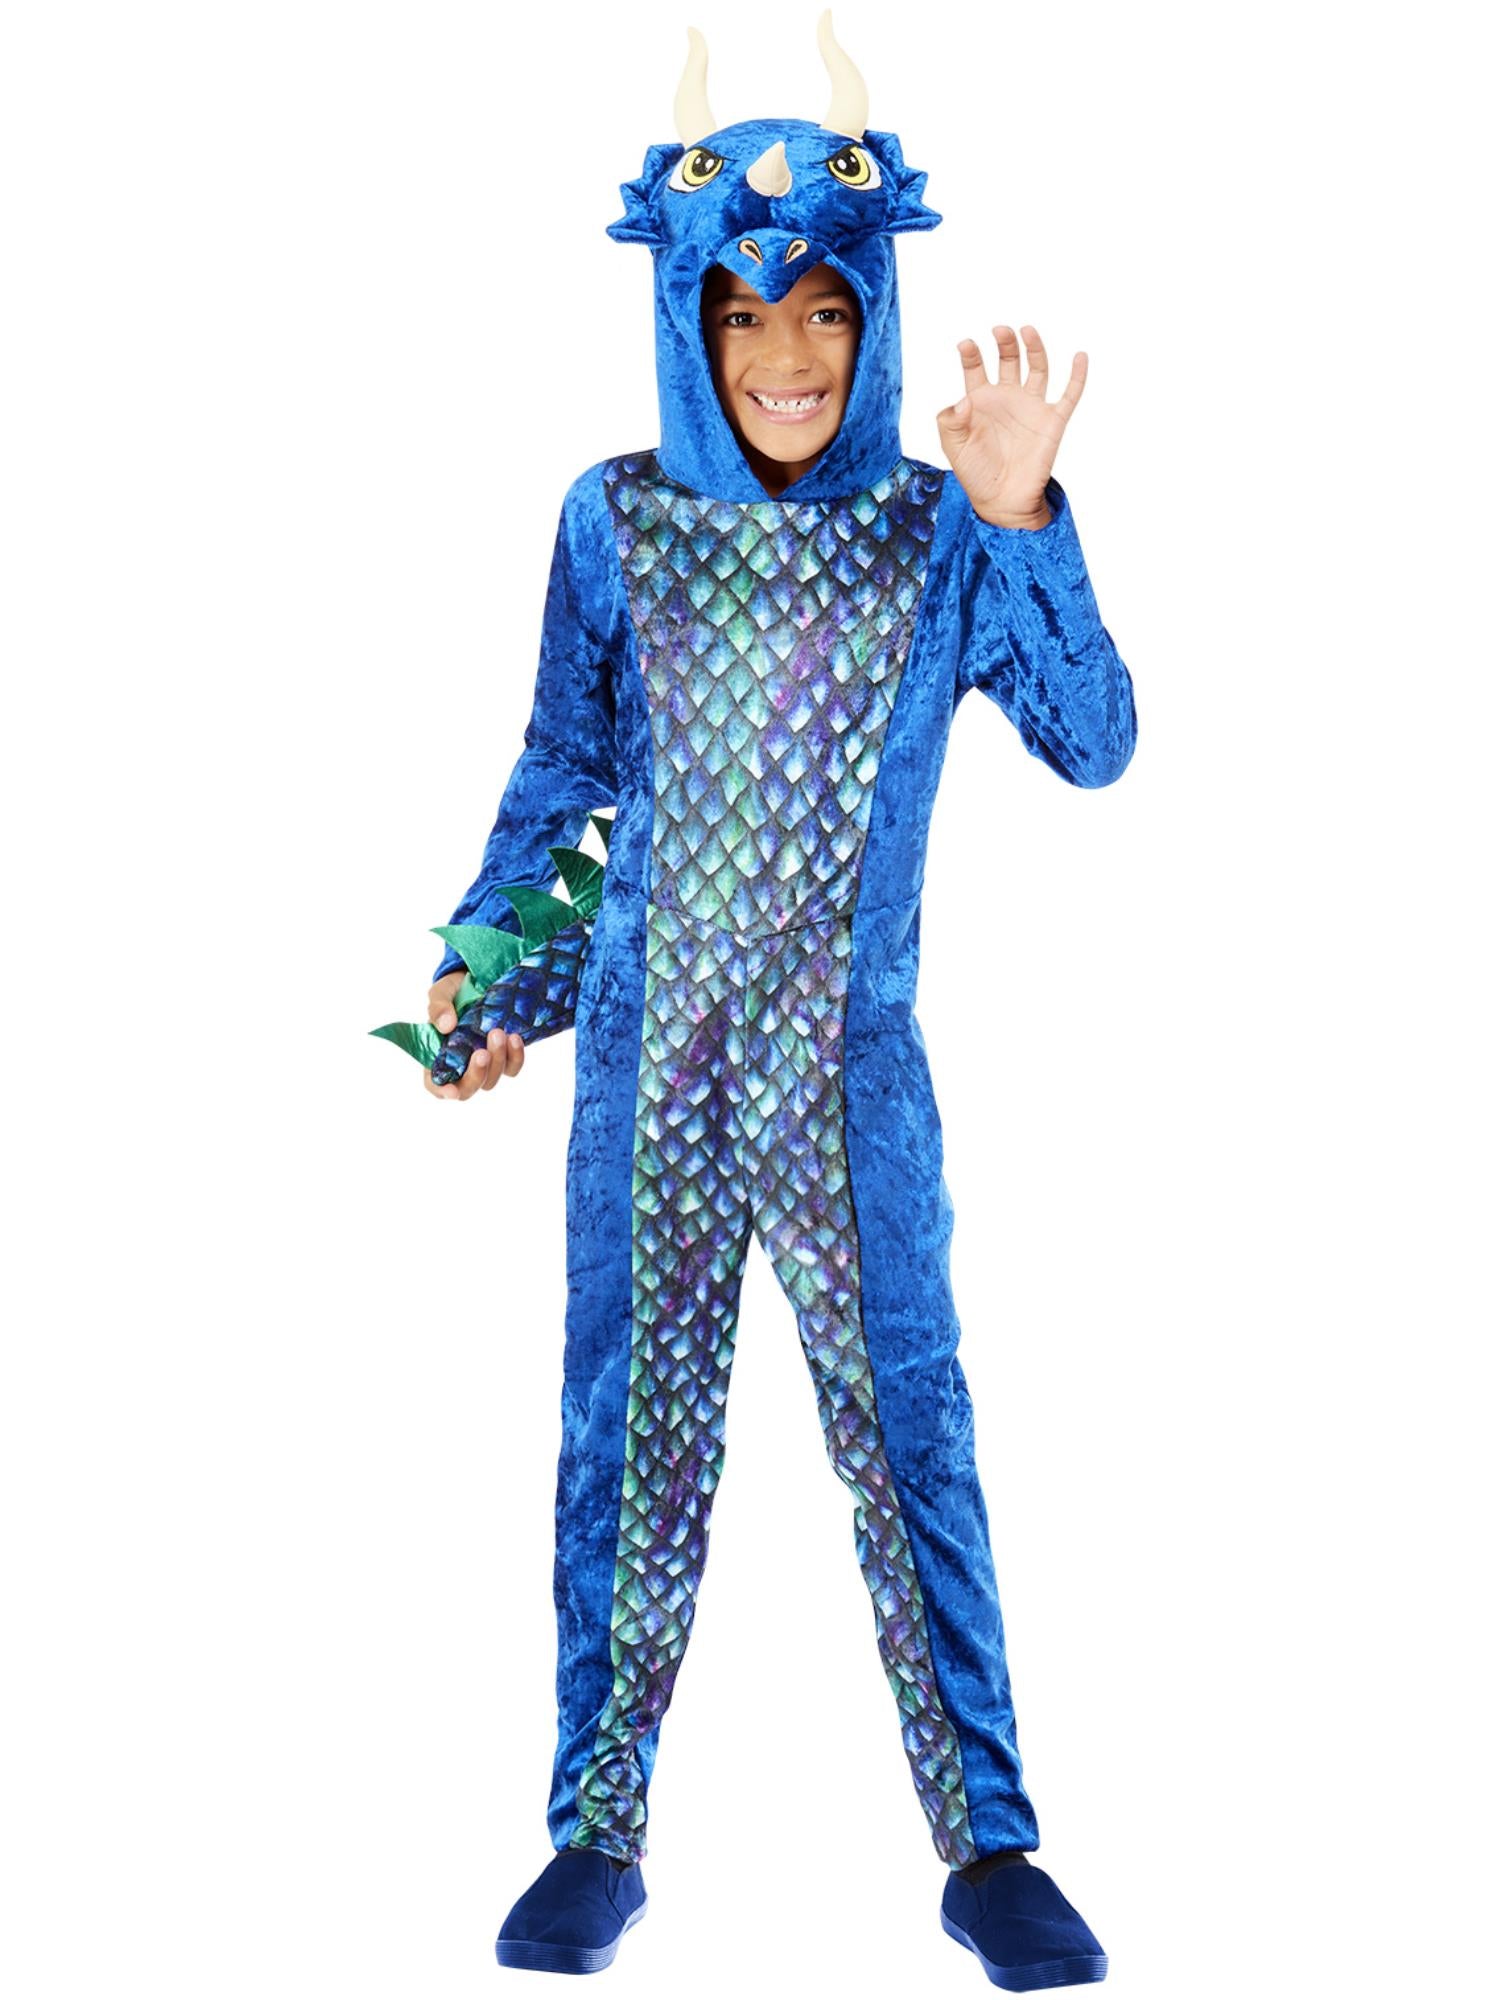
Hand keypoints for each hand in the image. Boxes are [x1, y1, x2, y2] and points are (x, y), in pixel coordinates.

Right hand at [423, 970, 525, 1100]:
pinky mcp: (504, 1056)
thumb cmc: (454, 991)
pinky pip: (512, 1067)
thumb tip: (446, 1026)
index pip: (436, 1084)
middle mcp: (461, 1065)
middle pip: (467, 1089)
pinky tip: (514, 1038)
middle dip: (476, 1075)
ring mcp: (484, 1062)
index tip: (452, 1091)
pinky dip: (515, 1056)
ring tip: (498, 1033)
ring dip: (497, 1060)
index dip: (442, 1091)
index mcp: (438, 1055)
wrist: (481, 981)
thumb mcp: (441, 993)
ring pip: (491, 1079)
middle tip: (482, 1052)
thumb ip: (438, 1008)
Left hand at [935, 324, 1086, 527]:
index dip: (971, 354)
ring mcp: (1031, 407)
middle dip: (1005, 343)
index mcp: (981, 400)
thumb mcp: (953, 447)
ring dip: (1034, 348)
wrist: (1002, 501)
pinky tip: (1080, 356)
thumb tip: (963, 400)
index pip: (976, 367)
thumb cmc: (976, 474)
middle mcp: (1007, 398)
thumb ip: (950, 421)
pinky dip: (1077, 376)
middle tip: (1000, 330)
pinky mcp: (1052, 421)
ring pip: (1038, 368)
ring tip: (1026, 331)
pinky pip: (1069, 395)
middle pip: (1009, 359)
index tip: (966, 345)